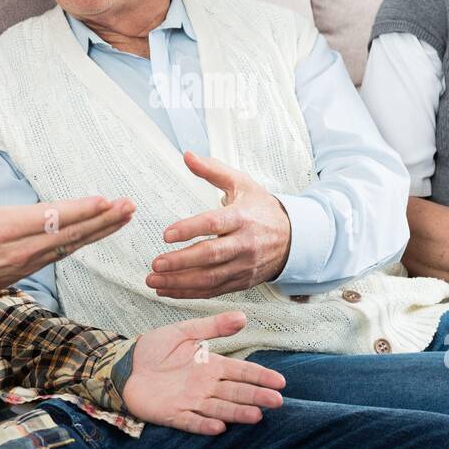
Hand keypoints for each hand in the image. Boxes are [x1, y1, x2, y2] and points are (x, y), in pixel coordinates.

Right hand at [0, 148, 134, 316]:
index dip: (80, 210)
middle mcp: (21, 249)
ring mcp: (27, 262)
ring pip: (71, 245)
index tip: (105, 201)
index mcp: (3, 228)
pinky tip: (102, 232)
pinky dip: (85, 241)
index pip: (50, 218)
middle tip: (129, 206)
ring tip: (126, 216)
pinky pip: (63, 253)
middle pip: (70, 233)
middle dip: (103, 220)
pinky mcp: (28, 269)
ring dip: (101, 231)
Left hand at [122, 310, 285, 433]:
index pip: (241, 371)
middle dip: (256, 397)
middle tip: (277, 401)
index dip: (260, 376)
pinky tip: (219, 427)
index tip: (280, 382)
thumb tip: (243, 317)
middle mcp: (205, 386)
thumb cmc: (154, 349)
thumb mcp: (183, 331)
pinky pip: (191, 421)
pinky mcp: (173, 414)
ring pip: (219, 408)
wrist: (124, 365)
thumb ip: (212, 326)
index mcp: (211, 365)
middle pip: (236, 392)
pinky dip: (205, 424)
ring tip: (256, 415)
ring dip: (237, 412)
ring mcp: (190, 401)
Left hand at [145, 151, 291, 298]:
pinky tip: (168, 290)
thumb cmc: (261, 208)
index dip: (189, 229)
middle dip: (181, 262)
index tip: (166, 234)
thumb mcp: (241, 184)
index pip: (213, 224)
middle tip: (156, 263)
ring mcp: (243, 266)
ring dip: (180, 282)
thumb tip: (187, 155)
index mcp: (242, 217)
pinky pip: (213, 291)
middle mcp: (244, 244)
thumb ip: (212, 170)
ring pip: (210, 279)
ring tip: (154, 280)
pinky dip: (189, 294)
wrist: (293, 238)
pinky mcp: (241, 282)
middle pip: (210, 255)